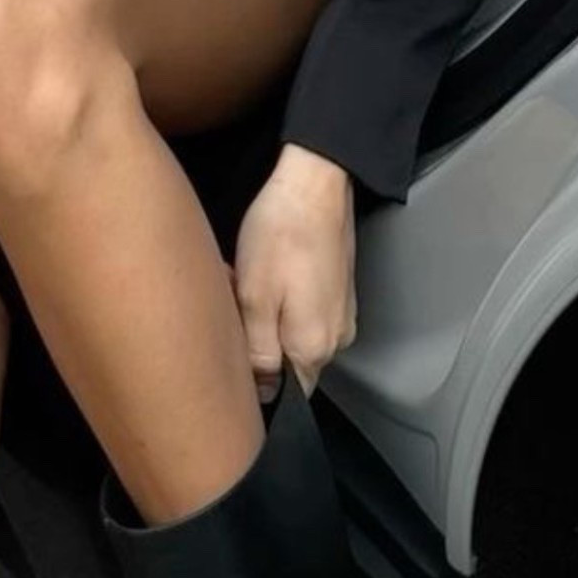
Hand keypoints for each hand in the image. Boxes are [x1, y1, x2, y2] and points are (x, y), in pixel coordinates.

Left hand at [233, 143, 356, 401]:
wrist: (316, 181)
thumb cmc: (281, 235)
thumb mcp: (255, 300)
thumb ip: (258, 355)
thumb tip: (262, 390)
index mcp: (312, 349)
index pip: (287, 396)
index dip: (258, 386)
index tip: (236, 356)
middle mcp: (335, 341)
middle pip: (290, 367)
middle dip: (259, 347)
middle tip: (236, 308)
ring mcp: (341, 316)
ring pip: (296, 339)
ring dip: (269, 322)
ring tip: (248, 285)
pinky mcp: (340, 294)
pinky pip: (307, 316)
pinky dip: (284, 305)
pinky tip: (270, 277)